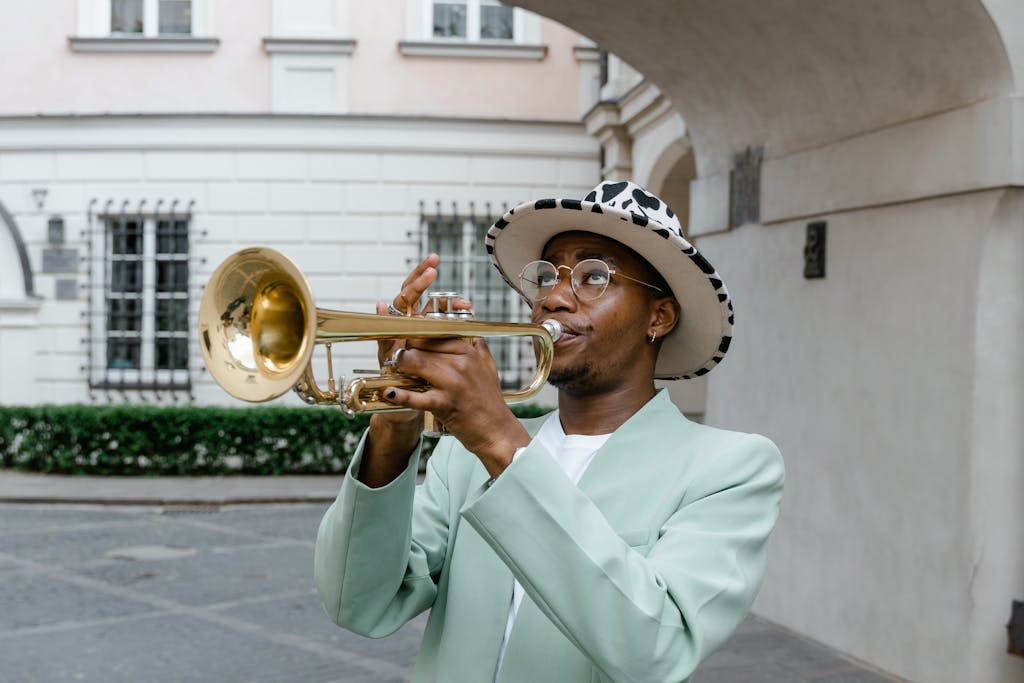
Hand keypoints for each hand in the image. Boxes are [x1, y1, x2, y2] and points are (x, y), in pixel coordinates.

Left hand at [359, 254, 479, 485]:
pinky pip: (417, 397)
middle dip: (405, 349)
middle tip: (395, 356)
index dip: (416, 334)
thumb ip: (479, 347)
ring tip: (393, 370)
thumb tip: (472, 334)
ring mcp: (453, 382)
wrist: (497, 431)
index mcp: (468, 350)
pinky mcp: (445, 404)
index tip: (406, 338)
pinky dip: (401, 395)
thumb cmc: (490, 401)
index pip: (434, 331)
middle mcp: (461, 362)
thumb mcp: (488, 367)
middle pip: (421, 344)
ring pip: (415, 363)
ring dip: (400, 366)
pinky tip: (389, 392)